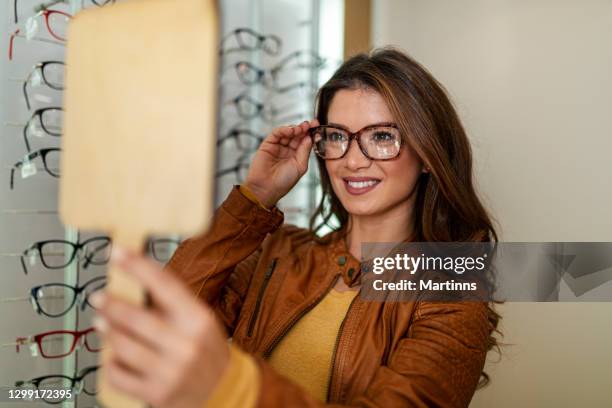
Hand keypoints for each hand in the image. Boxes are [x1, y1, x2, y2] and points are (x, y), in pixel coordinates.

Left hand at [91, 247, 228, 407]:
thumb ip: (172, 302)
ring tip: (101, 324)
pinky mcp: (156, 394)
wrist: (222, 391)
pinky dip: (110, 363)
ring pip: (122, 345)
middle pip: (135, 318)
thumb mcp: (199, 321)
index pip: (164, 284)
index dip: (137, 265)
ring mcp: (171, 371)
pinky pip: (118, 374)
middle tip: (98, 297)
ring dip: (107, 332)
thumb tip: (136, 275)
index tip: (116, 252)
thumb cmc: (205, 350)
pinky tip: (113, 356)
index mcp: (198, 319)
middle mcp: (186, 344)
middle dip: (110, 305)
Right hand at [244, 119, 318, 206]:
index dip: (310, 133)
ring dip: (295, 128)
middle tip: (310, 124)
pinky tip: (291, 130)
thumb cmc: (283, 182)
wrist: (266, 188)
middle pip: (297, 135)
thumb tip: (310, 137)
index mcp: (296, 156)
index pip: (305, 141)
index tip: (316, 125)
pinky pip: (276, 133)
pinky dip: (284, 129)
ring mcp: (278, 146)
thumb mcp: (300, 166)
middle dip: (304, 128)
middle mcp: (288, 150)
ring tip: (300, 128)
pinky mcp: (268, 144)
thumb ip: (305, 150)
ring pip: (287, 132)